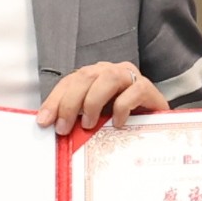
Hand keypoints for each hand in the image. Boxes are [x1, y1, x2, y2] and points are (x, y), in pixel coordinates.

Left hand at [42, 60, 167, 131]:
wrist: (157, 125)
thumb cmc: (123, 122)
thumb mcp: (95, 120)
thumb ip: (77, 119)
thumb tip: (53, 128)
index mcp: (94, 77)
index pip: (69, 81)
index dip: (54, 100)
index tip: (44, 121)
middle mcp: (110, 71)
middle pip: (85, 76)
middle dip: (69, 103)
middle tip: (64, 128)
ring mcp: (130, 77)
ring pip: (107, 78)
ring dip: (92, 102)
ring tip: (88, 124)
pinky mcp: (148, 88)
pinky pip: (133, 91)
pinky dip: (122, 107)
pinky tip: (117, 123)